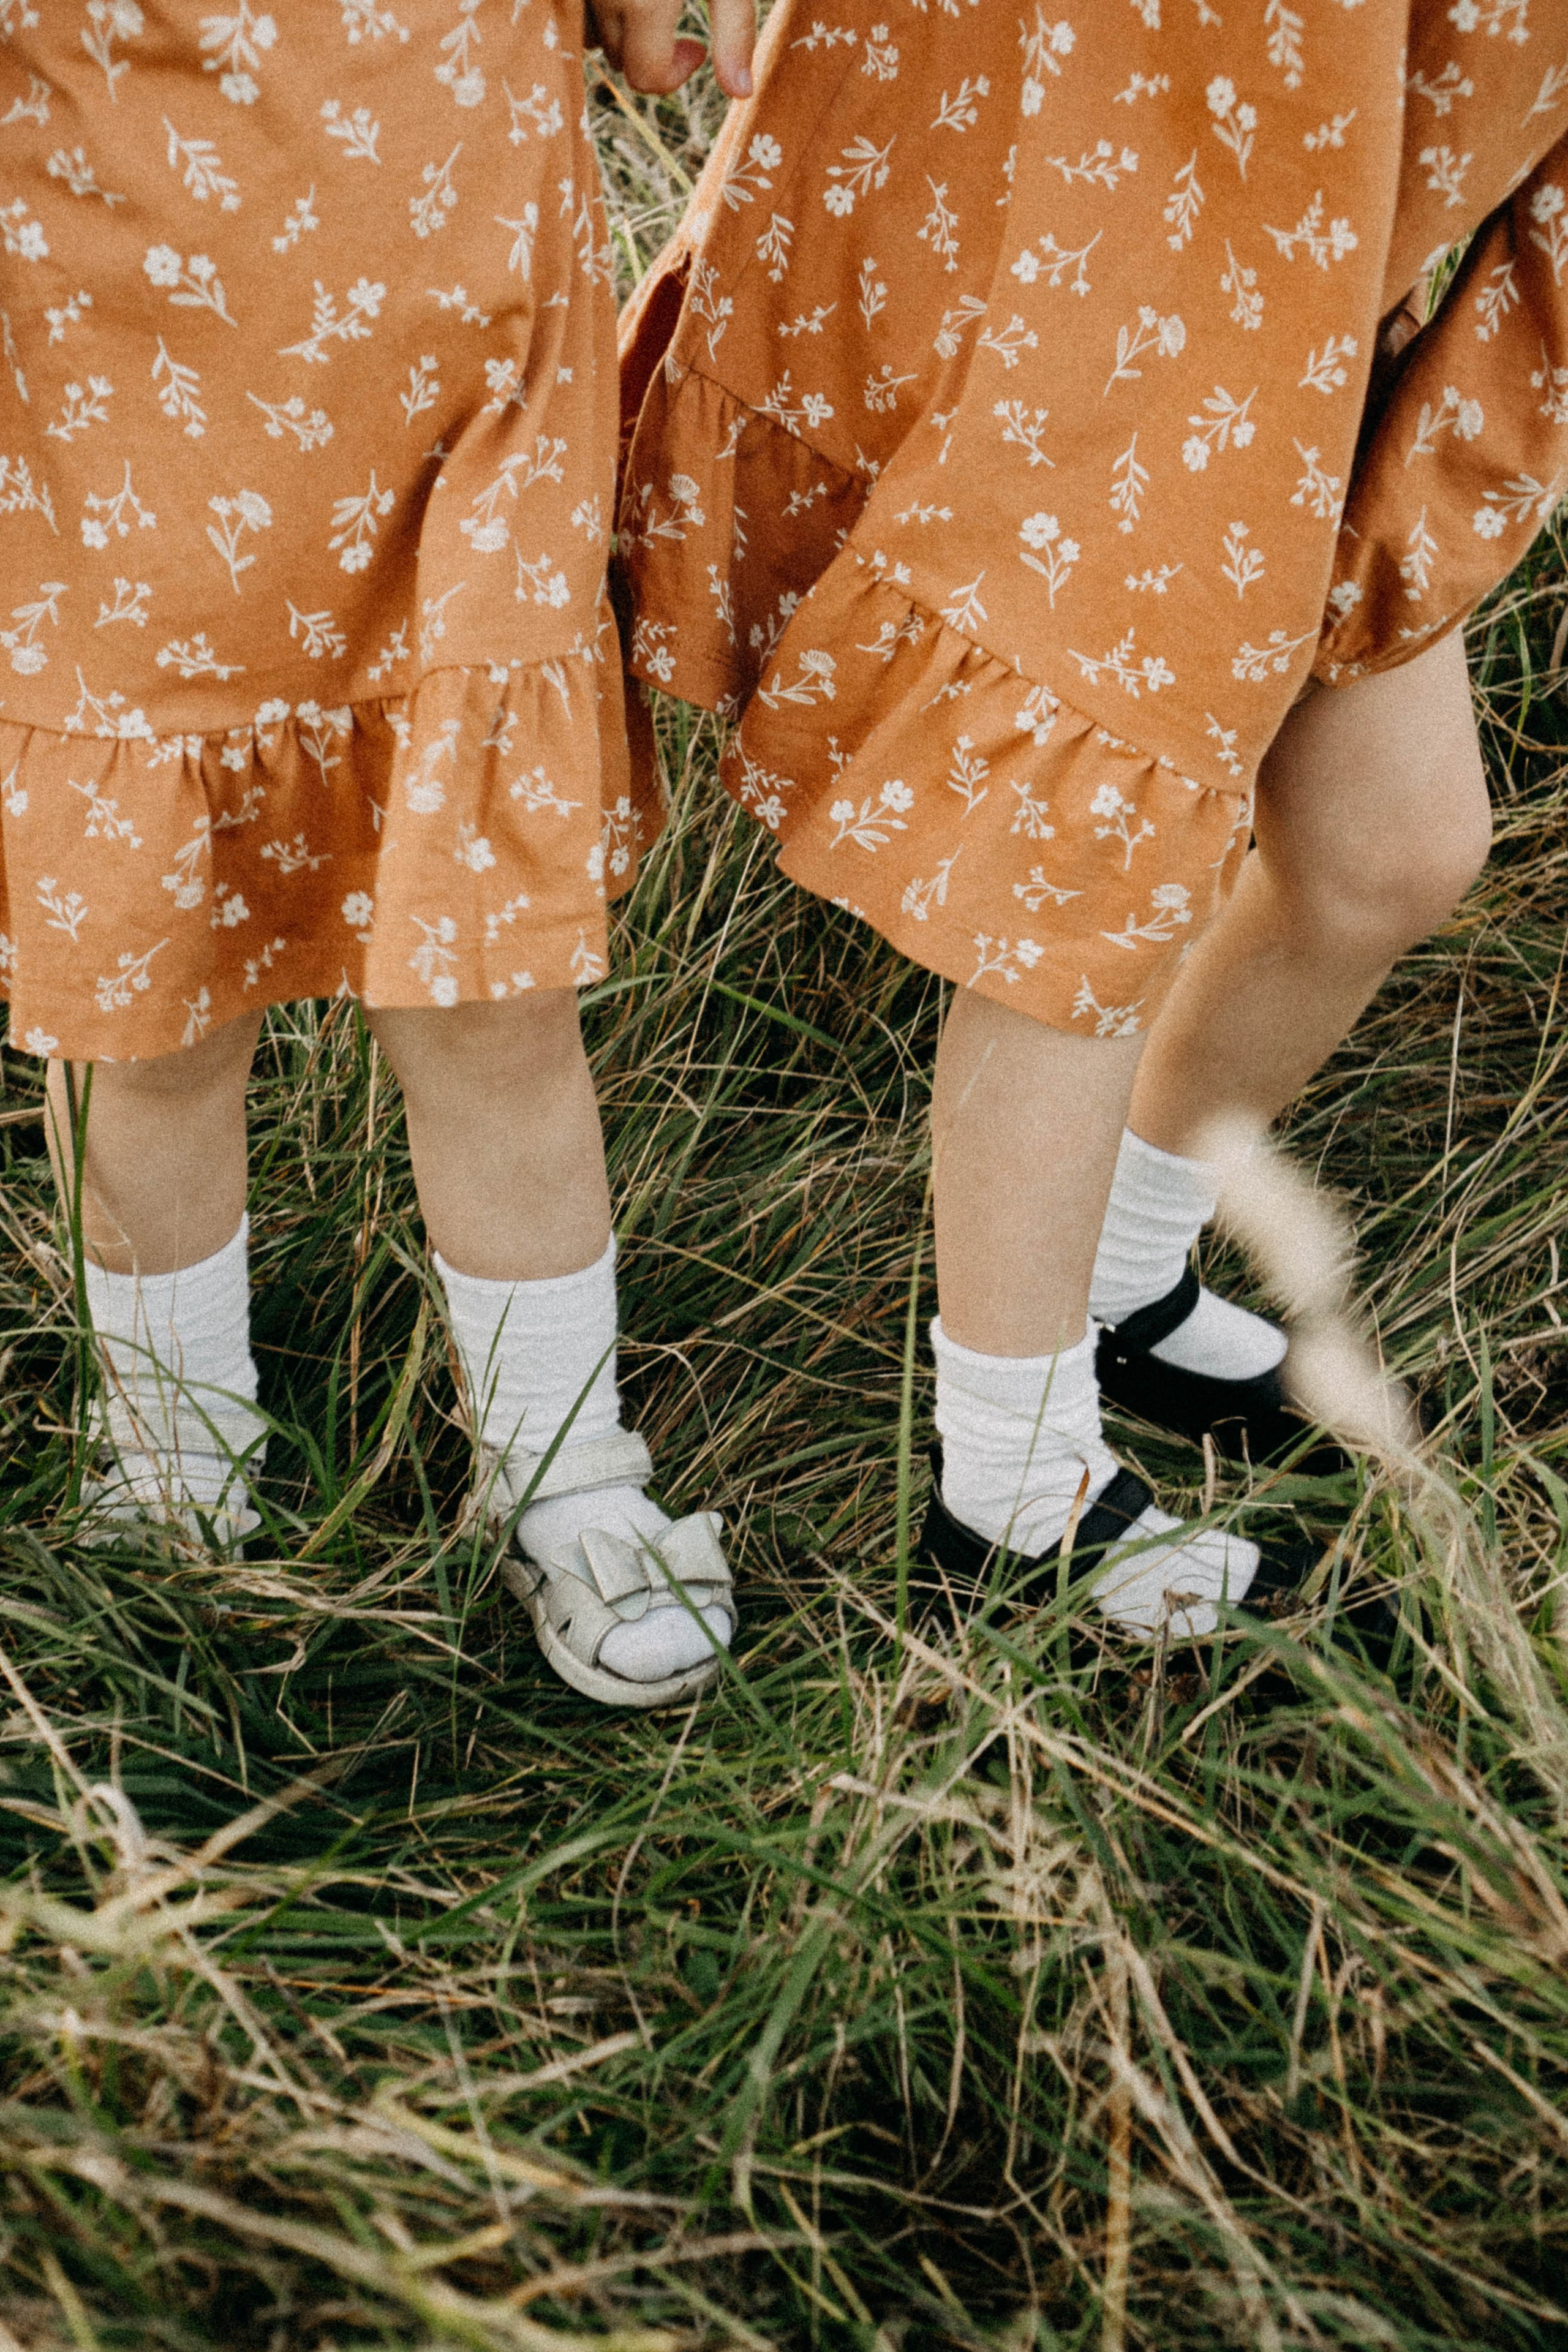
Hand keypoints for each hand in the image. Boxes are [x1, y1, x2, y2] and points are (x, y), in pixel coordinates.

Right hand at [585, 0, 755, 98]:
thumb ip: (735, 31)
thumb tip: (742, 94)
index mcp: (643, 3)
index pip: (647, 78)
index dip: (676, 75)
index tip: (697, 50)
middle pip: (622, 62)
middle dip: (650, 53)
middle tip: (675, 19)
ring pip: (595, 38)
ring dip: (619, 34)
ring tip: (644, 3)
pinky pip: (575, 12)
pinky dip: (597, 13)